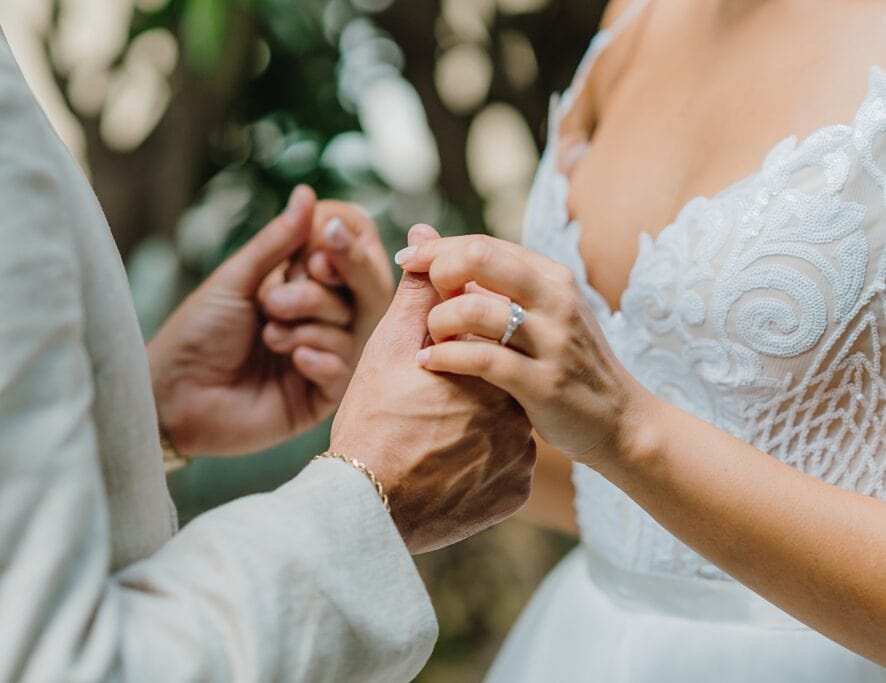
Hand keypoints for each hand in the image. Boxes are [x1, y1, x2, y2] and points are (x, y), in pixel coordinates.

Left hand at [148, 186, 385, 456]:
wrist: (173, 394)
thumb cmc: (197, 333)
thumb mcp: (236, 279)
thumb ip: (277, 241)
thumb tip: (306, 193)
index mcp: (302, 282)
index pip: (352, 256)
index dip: (345, 250)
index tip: (318, 249)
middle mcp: (320, 317)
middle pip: (362, 290)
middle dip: (320, 291)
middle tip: (274, 299)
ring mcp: (323, 355)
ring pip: (351, 328)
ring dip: (306, 325)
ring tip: (266, 334)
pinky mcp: (321, 395)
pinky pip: (344, 369)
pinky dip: (319, 358)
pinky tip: (291, 360)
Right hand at [331, 226, 536, 553]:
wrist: (364, 509)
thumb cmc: (370, 423)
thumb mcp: (387, 349)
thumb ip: (417, 292)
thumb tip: (425, 235)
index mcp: (491, 364)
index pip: (488, 334)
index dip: (453, 342)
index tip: (425, 364)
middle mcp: (518, 406)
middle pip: (499, 378)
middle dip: (468, 380)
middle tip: (424, 404)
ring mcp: (521, 454)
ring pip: (504, 422)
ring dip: (478, 421)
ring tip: (431, 435)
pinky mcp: (516, 491)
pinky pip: (506, 466)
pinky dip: (483, 462)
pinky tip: (447, 465)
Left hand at [396, 234, 651, 466]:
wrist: (620, 421)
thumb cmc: (565, 363)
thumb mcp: (538, 313)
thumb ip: (488, 279)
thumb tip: (421, 235)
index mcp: (552, 277)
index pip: (483, 244)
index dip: (437, 250)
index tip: (406, 263)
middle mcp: (556, 300)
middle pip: (480, 258)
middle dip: (437, 272)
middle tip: (420, 302)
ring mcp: (553, 341)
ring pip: (475, 309)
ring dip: (438, 322)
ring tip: (429, 339)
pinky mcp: (543, 383)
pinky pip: (481, 359)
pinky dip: (445, 357)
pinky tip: (429, 363)